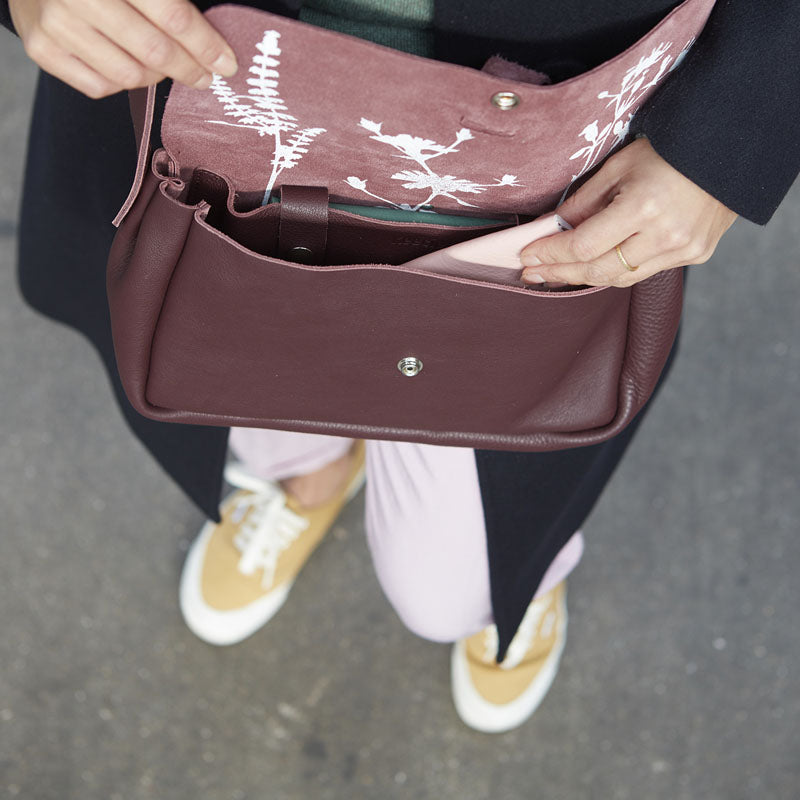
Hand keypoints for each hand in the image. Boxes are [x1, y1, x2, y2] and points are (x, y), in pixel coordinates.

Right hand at [9, 0, 237, 98]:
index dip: (205, 44)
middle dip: (188, 68)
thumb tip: (213, 44)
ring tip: (163, 65)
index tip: (227, 63)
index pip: (172, 15)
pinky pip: (100, 87)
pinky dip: (122, 83)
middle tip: (205, 76)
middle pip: (154, 51)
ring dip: (156, 75)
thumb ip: (170, 2)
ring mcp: (56, 24)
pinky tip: (128, 65)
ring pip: (130, 75)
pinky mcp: (42, 49)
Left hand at [520, 137, 737, 287]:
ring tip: (555, 274)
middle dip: (559, 273)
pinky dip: (614, 270)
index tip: (526, 256)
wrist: (730, 150)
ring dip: (584, 277)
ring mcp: (683, 249)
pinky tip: (592, 267)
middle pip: (597, 270)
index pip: (583, 246)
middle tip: (532, 273)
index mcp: (644, 207)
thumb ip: (583, 202)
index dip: (550, 254)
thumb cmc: (671, 151)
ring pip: (620, 278)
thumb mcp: (619, 167)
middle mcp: (665, 235)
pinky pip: (643, 271)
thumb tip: (550, 229)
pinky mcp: (695, 255)